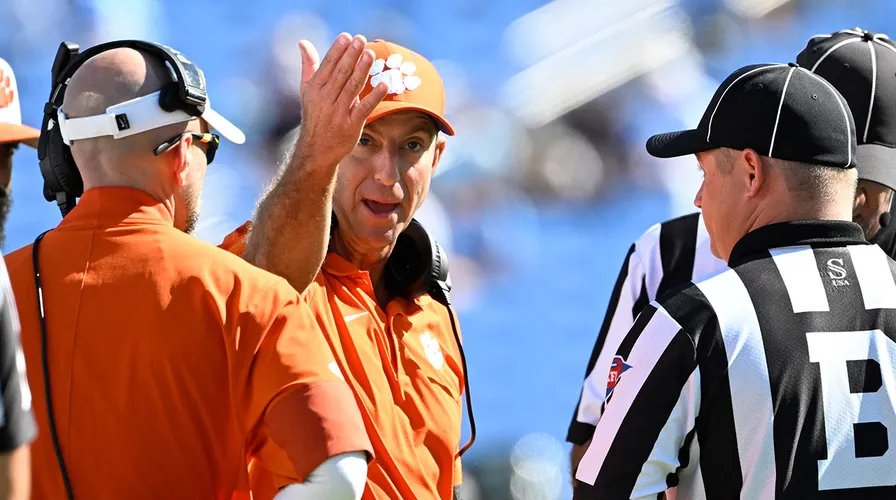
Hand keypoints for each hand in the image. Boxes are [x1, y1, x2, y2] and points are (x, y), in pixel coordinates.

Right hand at [295, 33, 387, 168]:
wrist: (316, 150)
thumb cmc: (314, 116)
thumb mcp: (307, 91)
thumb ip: (309, 66)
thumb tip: (303, 42)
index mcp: (315, 89)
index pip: (327, 66)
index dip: (337, 51)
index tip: (347, 36)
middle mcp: (325, 100)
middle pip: (340, 74)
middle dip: (351, 56)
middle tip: (360, 40)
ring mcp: (339, 113)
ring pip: (352, 88)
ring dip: (362, 71)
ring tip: (370, 54)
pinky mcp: (351, 126)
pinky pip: (364, 108)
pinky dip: (374, 96)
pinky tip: (383, 84)